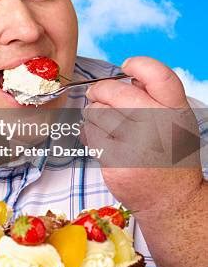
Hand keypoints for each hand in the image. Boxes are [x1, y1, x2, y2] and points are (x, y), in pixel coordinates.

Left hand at [83, 56, 201, 216]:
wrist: (172, 201)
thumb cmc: (169, 156)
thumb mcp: (176, 121)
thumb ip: (156, 96)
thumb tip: (126, 75)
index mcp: (175, 112)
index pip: (159, 75)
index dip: (139, 65)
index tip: (126, 66)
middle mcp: (159, 127)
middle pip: (114, 91)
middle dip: (99, 91)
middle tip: (95, 94)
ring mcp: (136, 146)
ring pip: (96, 112)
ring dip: (93, 114)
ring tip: (102, 122)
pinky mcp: (117, 164)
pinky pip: (91, 136)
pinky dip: (91, 135)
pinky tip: (102, 141)